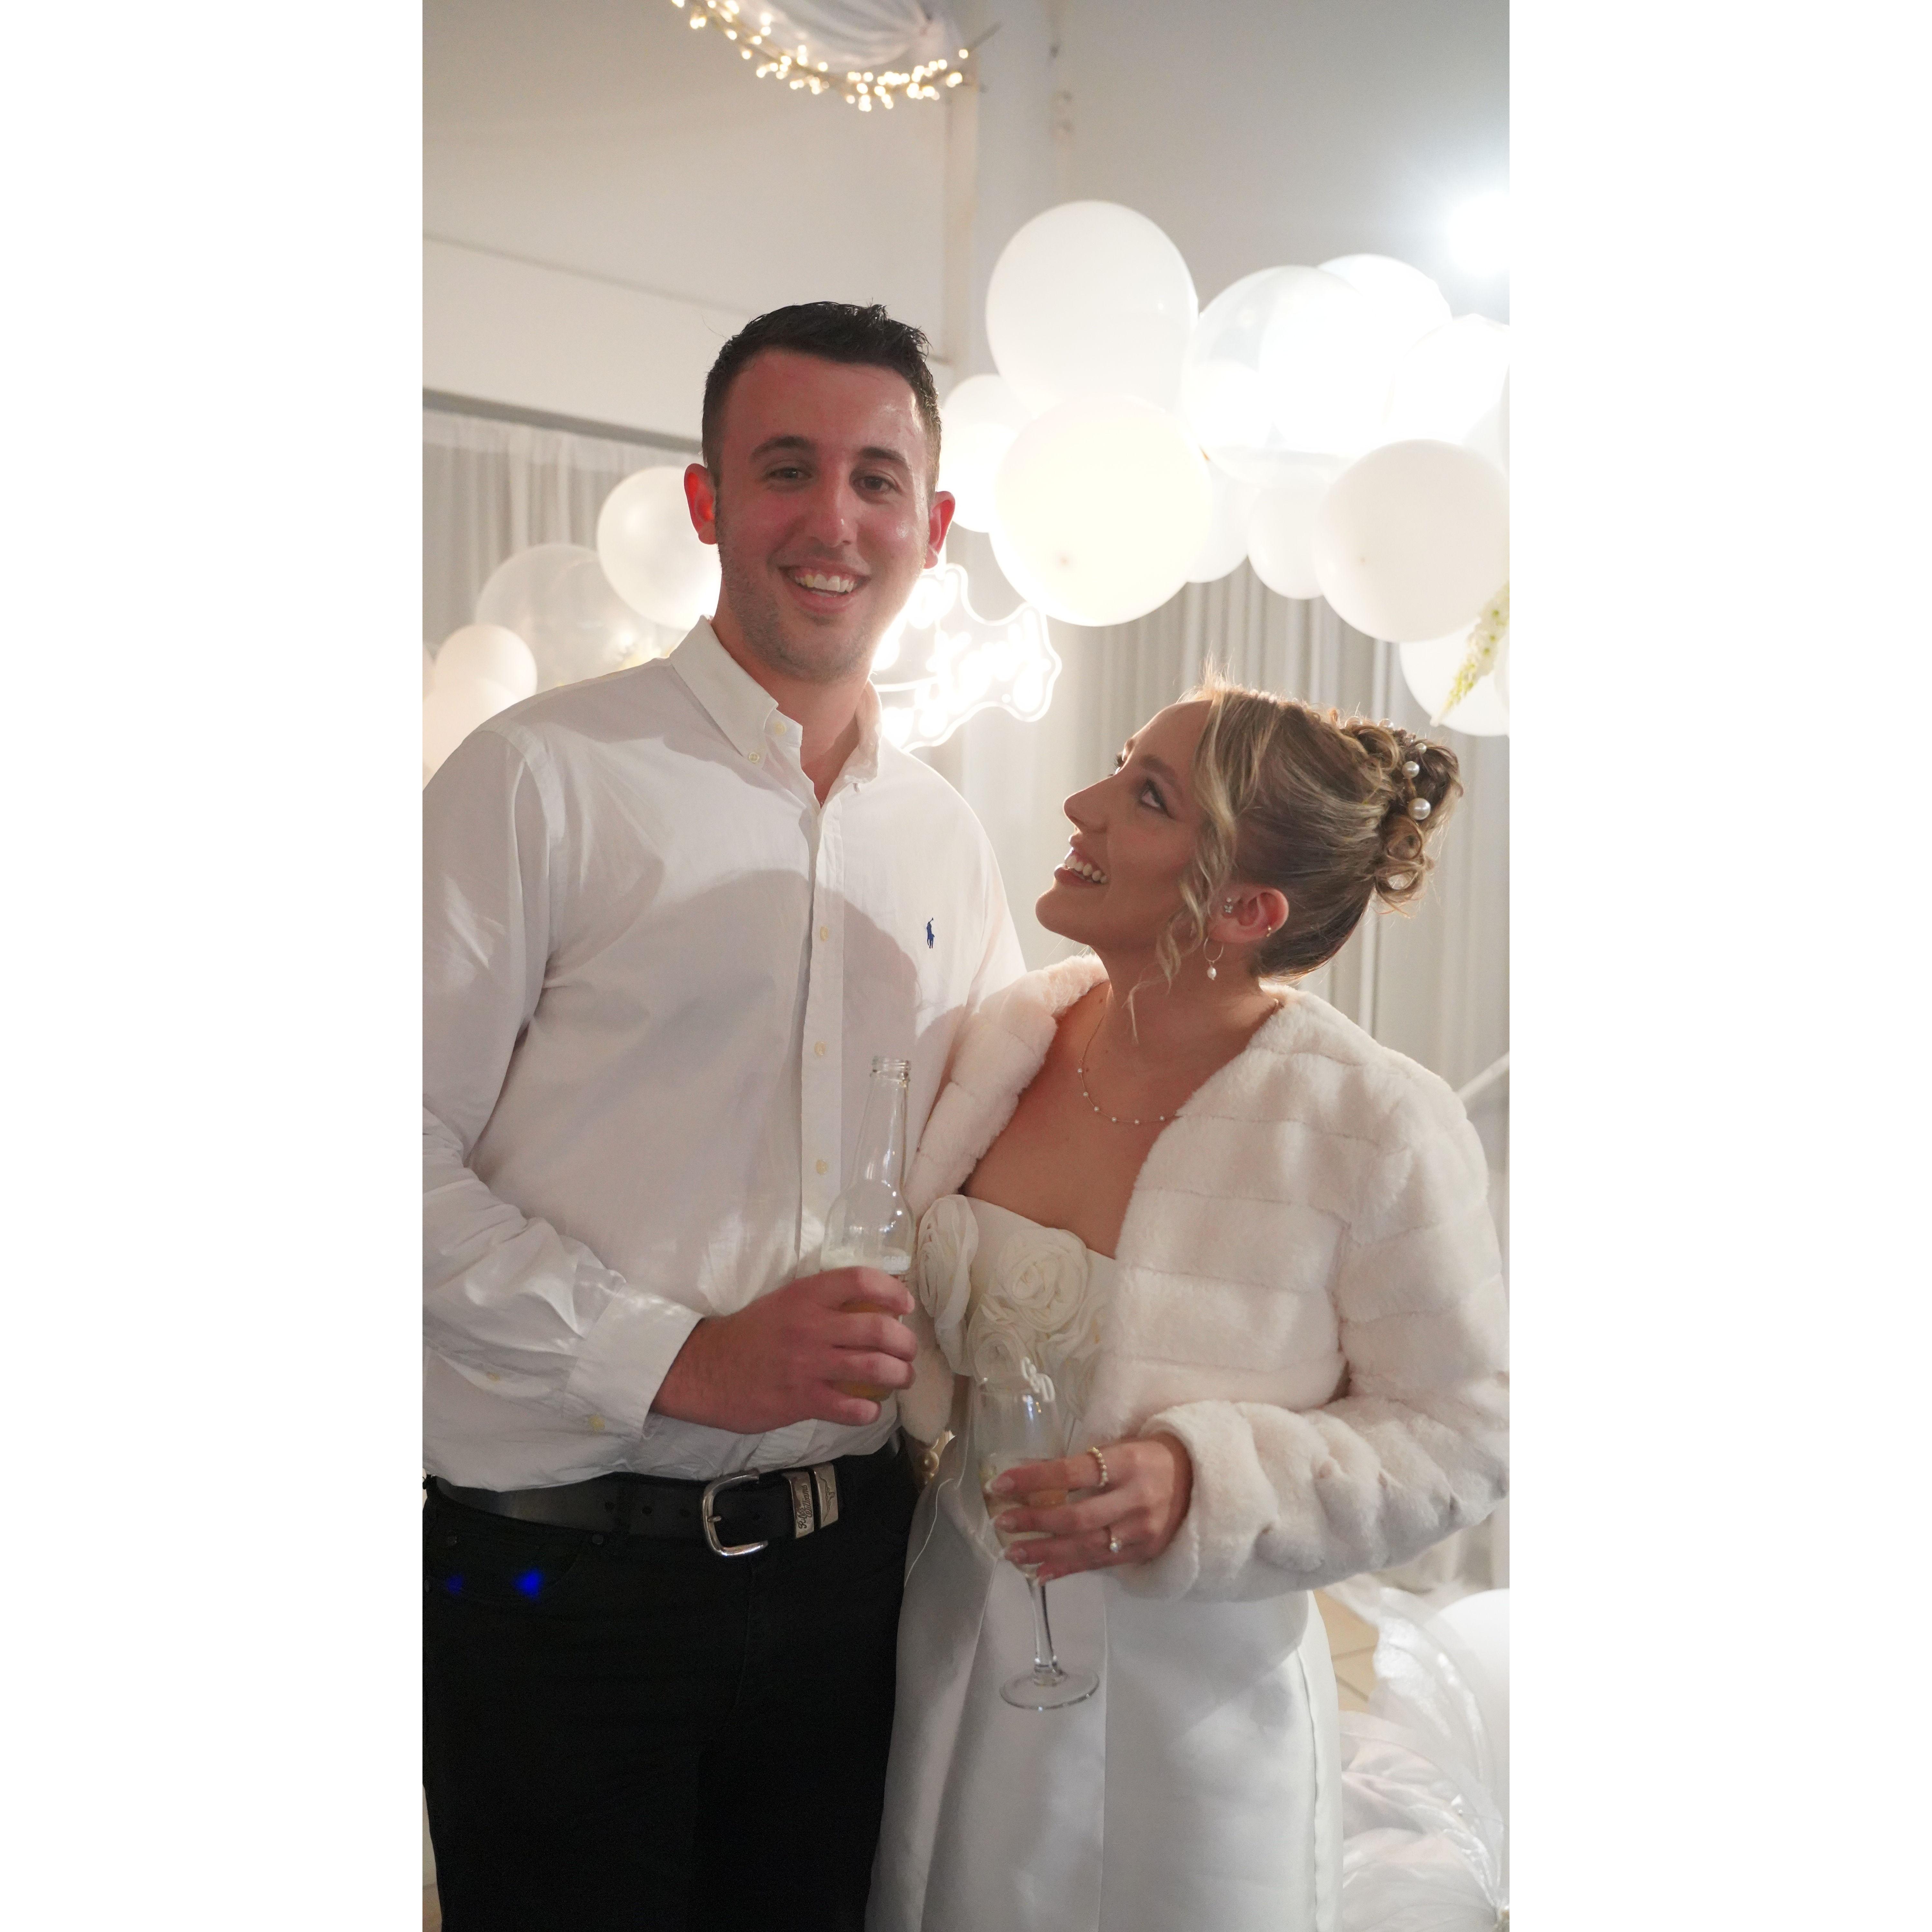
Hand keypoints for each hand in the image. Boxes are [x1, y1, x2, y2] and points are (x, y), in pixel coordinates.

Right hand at [651, 1268, 915, 1432]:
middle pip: (878, 1329)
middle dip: (906, 1343)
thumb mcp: (783, 1303)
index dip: (892, 1290)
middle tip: (908, 1352)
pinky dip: (869, 1411)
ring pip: (873, 1368)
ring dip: (899, 1375)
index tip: (905, 1304)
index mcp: (806, 1296)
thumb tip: (869, 1305)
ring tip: (902, 1378)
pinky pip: (850, 1407)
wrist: (704, 1369)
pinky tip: (871, 1410)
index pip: (860, 1280)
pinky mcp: (801, 1400)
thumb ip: (821, 1302)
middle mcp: (811, 1326)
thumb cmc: (748, 1335)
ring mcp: (807, 1365)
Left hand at [990, 1432, 1193, 1581]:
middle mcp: (1136, 1498)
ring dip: (1044, 1552)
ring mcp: (1142, 1530)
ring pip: (1086, 1547)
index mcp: (1128, 1462)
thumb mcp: (1121, 1447)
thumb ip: (1085, 1463)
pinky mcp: (1145, 1551)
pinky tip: (1040, 1572)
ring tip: (1012, 1553)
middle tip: (1002, 1522)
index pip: (1073, 1471)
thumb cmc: (1151, 1455)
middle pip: (1077, 1516)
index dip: (1034, 1479)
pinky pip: (1099, 1564)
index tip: (1001, 1483)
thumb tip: (1033, 1479)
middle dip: (1034, 1522)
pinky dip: (1067, 1569)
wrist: (1203, 1478)